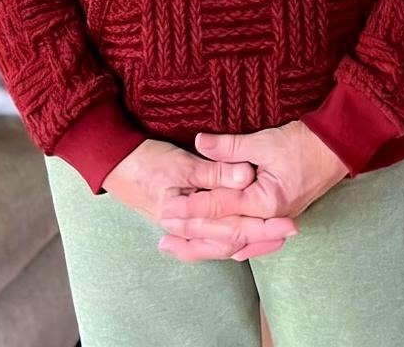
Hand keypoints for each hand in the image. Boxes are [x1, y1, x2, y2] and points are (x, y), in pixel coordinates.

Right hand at [103, 139, 298, 262]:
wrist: (113, 161)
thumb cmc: (144, 161)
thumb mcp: (181, 163)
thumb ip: (214, 170)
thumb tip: (246, 175)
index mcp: (184, 219)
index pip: (231, 231)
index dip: (261, 228)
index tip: (287, 223)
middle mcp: (184, 230)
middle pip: (230, 242)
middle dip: (261, 238)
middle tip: (290, 231)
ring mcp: (183, 227)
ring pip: (221, 243)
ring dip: (249, 240)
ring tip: (275, 237)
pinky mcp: (183, 219)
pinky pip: (210, 237)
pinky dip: (229, 239)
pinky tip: (243, 240)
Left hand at [158, 121, 348, 235]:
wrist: (338, 147)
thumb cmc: (304, 142)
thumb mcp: (265, 141)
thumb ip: (230, 146)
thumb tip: (200, 142)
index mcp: (266, 201)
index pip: (221, 207)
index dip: (192, 208)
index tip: (168, 207)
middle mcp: (270, 218)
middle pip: (225, 233)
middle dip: (193, 234)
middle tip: (165, 233)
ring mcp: (275, 220)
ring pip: (237, 242)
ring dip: (208, 244)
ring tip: (180, 248)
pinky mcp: (278, 217)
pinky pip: (251, 239)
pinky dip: (232, 244)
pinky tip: (218, 250)